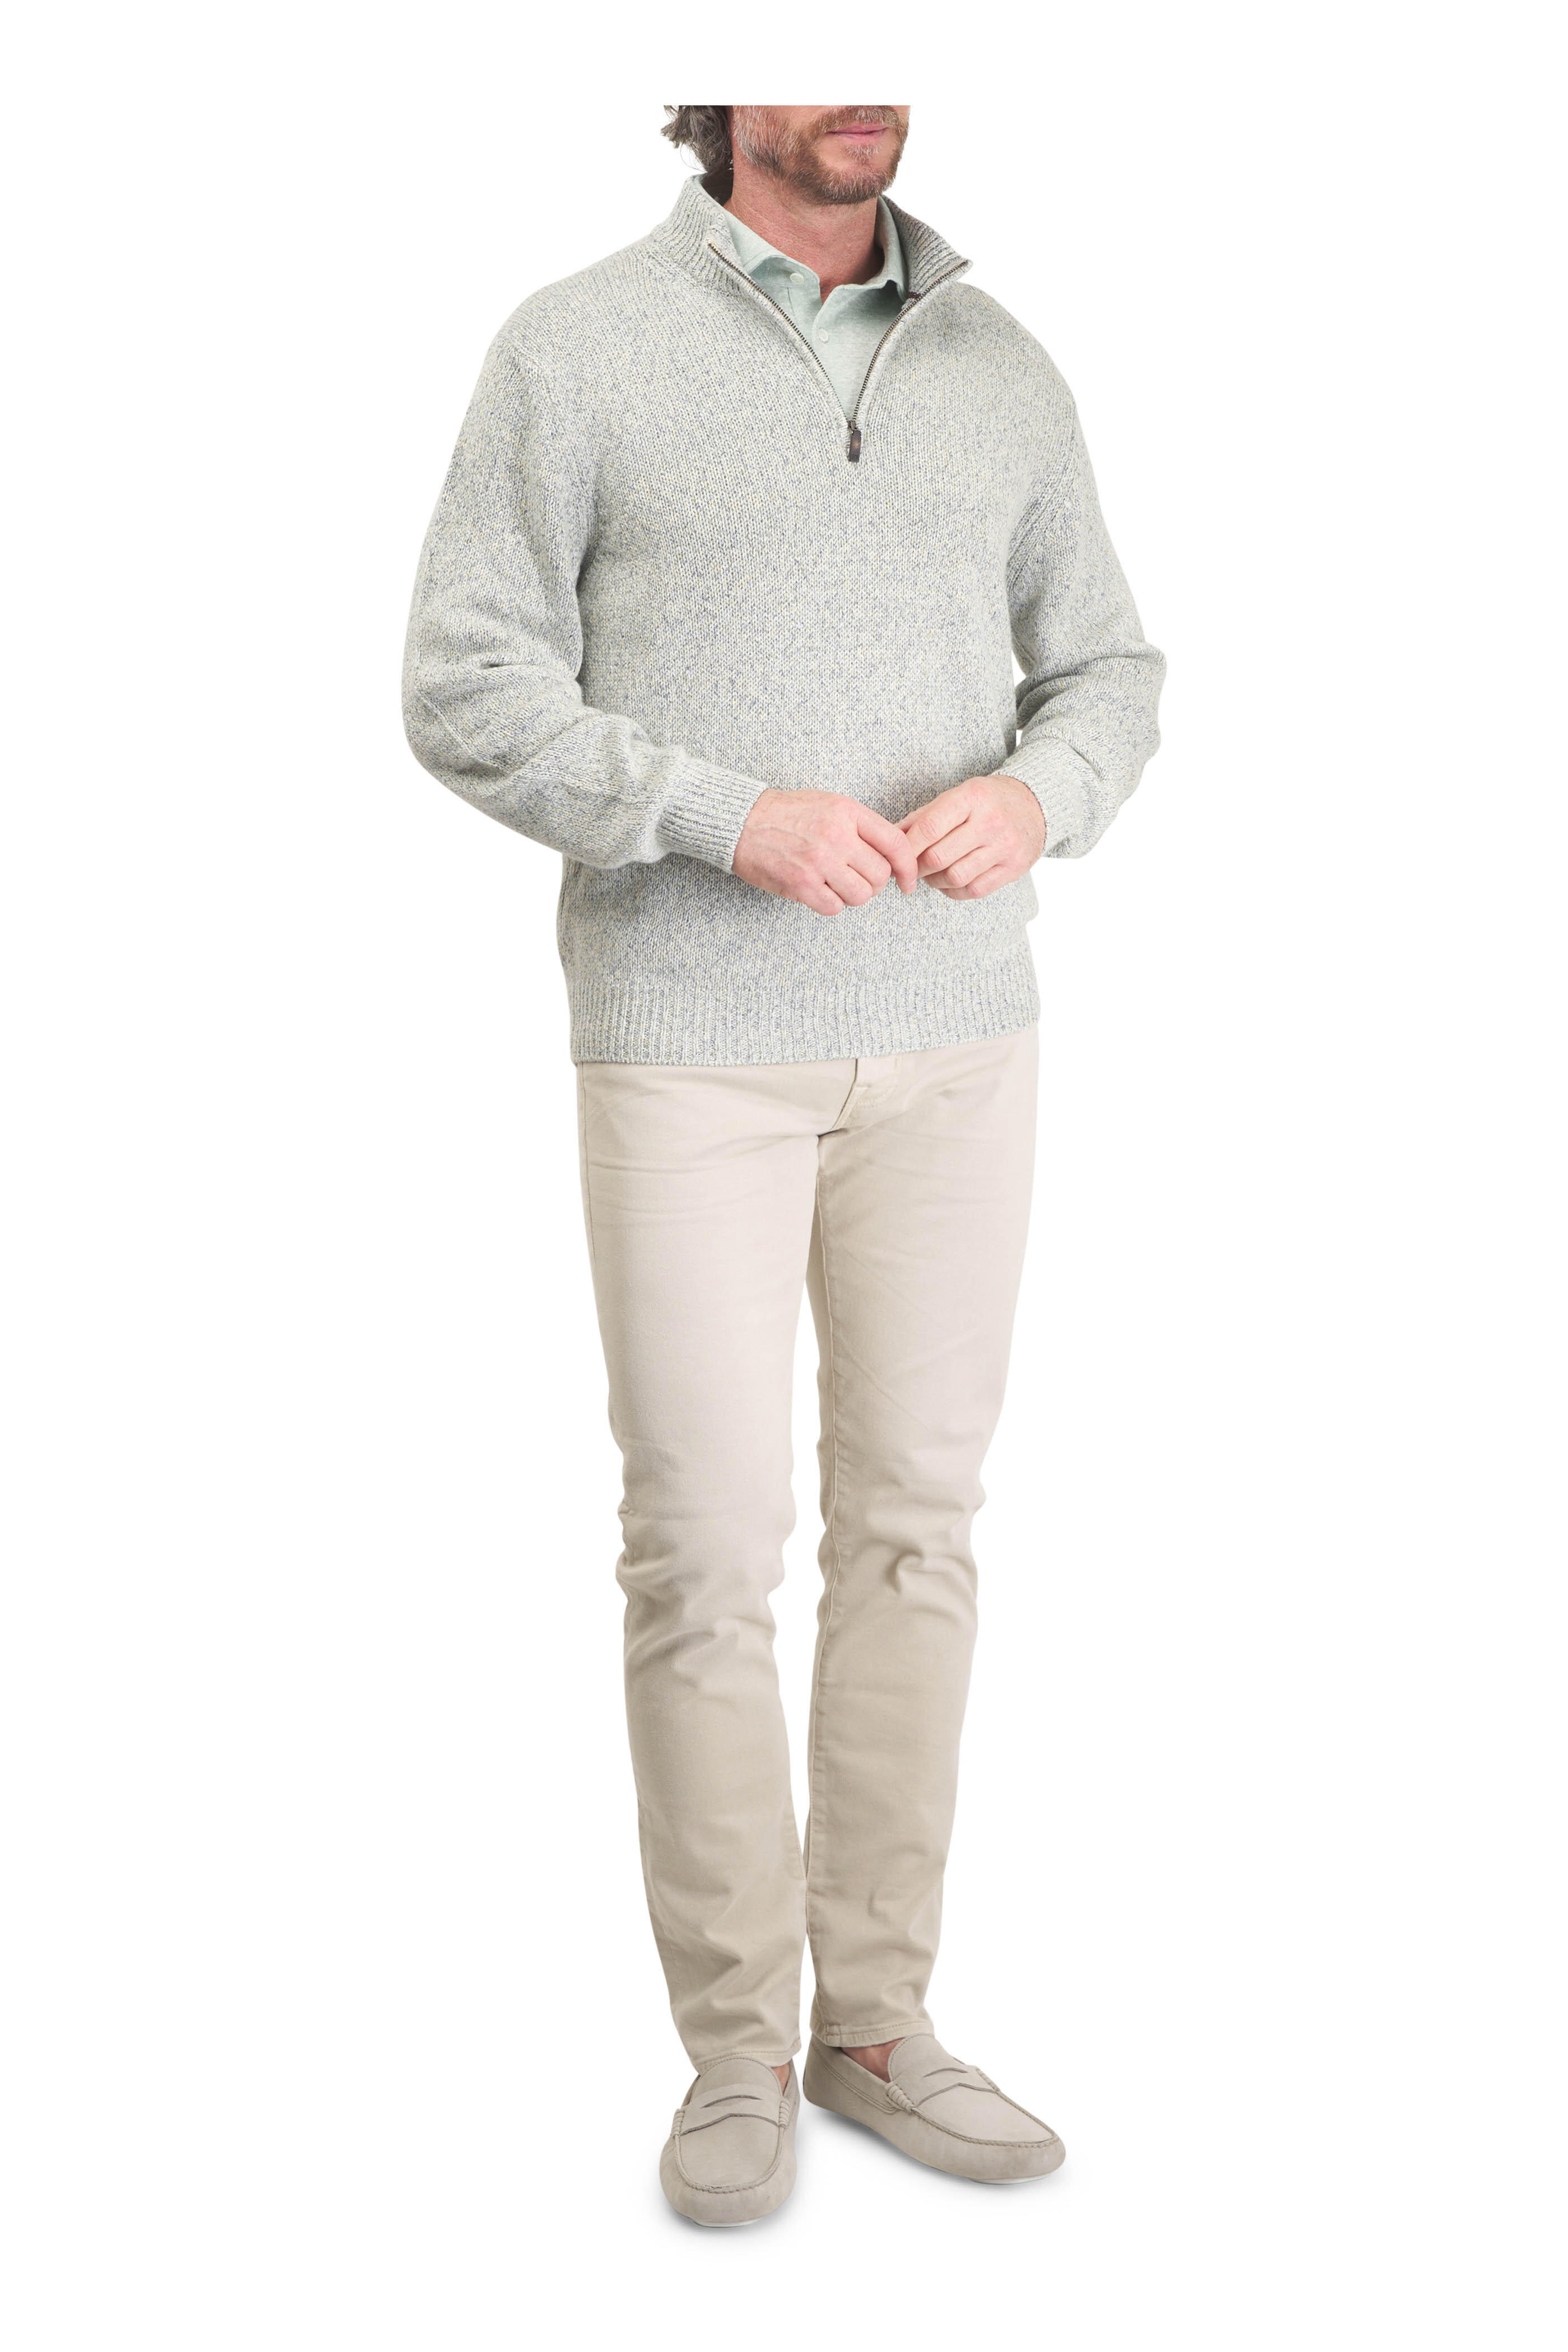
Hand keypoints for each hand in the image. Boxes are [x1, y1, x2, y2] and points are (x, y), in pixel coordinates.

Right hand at [733, 789, 919, 916]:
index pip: (895, 844)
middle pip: (880, 875)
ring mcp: (818, 861)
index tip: (908, 881)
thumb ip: (860, 826)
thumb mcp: (829, 804)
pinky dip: (831, 904)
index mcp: (847, 812)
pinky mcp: (800, 884)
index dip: (908, 868)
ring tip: (837, 884)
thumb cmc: (785, 813)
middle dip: (874, 883)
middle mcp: (836, 836)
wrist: (741, 821)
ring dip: (853, 895)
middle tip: (859, 879)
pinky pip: (835, 907)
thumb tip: (890, 853)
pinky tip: (820, 891)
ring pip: (861, 895)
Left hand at [900, 774, 1044, 899]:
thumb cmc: (987, 801)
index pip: (930, 827)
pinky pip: (974, 890)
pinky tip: (950, 881)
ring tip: (931, 874)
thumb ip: (923, 816)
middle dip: (917, 868)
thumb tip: (890, 838)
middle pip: (939, 857)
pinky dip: (954, 890)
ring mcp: (1005, 847)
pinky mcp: (1014, 868)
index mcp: (972, 797)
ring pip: (955, 877)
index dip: (907, 848)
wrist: (1035, 805)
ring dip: (934, 881)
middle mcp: (991, 821)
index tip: (896, 858)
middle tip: (911, 869)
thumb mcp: (957, 796)